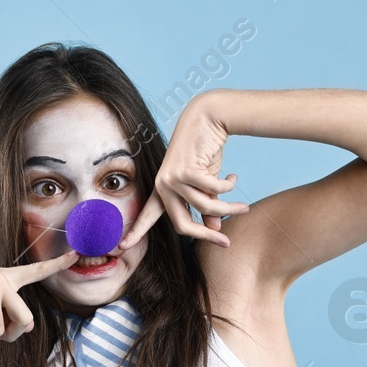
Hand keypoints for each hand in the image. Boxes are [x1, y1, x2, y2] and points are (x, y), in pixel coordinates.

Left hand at [118, 96, 250, 250]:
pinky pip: (214, 191)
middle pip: (182, 225)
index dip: (137, 232)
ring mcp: (173, 177)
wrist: (206, 118)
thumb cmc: (204, 151)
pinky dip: (228, 187)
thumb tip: (214, 229)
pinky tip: (233, 178)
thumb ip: (206, 207)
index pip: (149, 215)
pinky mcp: (187, 170)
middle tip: (226, 242)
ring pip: (205, 207)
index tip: (122, 248)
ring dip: (229, 209)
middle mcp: (163, 185)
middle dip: (207, 236)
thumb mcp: (204, 184)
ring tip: (243, 207)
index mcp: (162, 189)